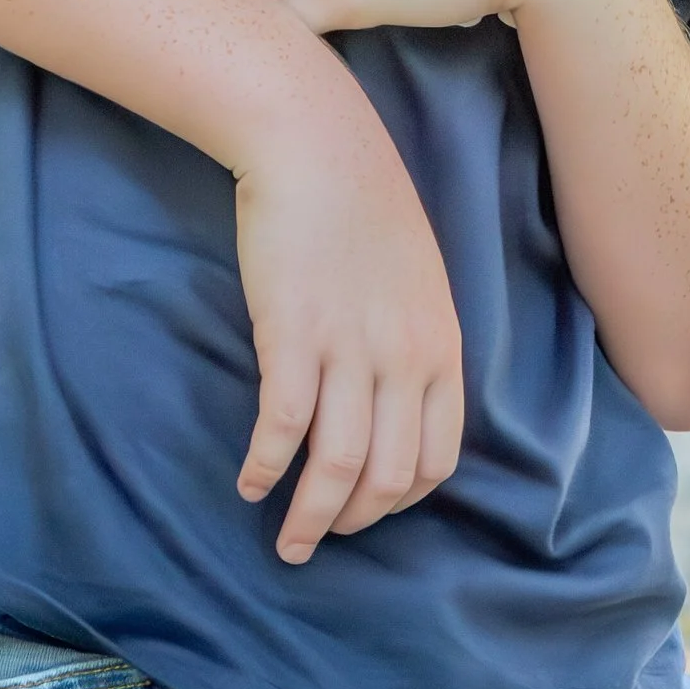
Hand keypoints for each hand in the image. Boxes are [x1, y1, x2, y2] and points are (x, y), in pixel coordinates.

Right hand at [231, 101, 465, 564]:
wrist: (318, 146)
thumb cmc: (365, 207)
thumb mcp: (418, 282)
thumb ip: (415, 343)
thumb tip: (398, 402)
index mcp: (440, 349)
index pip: (435, 460)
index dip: (398, 500)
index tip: (367, 510)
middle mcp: (403, 359)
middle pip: (386, 477)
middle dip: (351, 522)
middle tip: (317, 538)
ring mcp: (349, 350)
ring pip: (336, 467)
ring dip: (309, 519)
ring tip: (286, 542)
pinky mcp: (292, 336)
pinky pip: (283, 429)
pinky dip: (265, 468)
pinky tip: (249, 482)